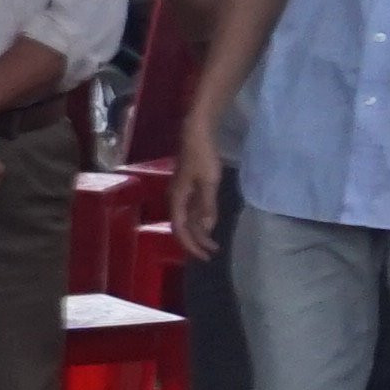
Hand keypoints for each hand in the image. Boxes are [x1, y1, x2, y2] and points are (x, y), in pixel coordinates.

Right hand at [170, 129, 226, 260]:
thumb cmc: (202, 156)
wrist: (196, 133)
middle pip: (182, 227)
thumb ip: (207, 206)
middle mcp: (176, 199)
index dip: (192, 245)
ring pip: (187, 219)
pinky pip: (191, 210)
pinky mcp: (188, 187)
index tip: (205, 256)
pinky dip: (200, 220)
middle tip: (212, 252)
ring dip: (199, 232)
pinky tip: (209, 223)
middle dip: (196, 241)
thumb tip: (206, 228)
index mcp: (177, 199)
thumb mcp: (209, 182)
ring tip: (213, 242)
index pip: (180, 229)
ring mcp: (181, 193)